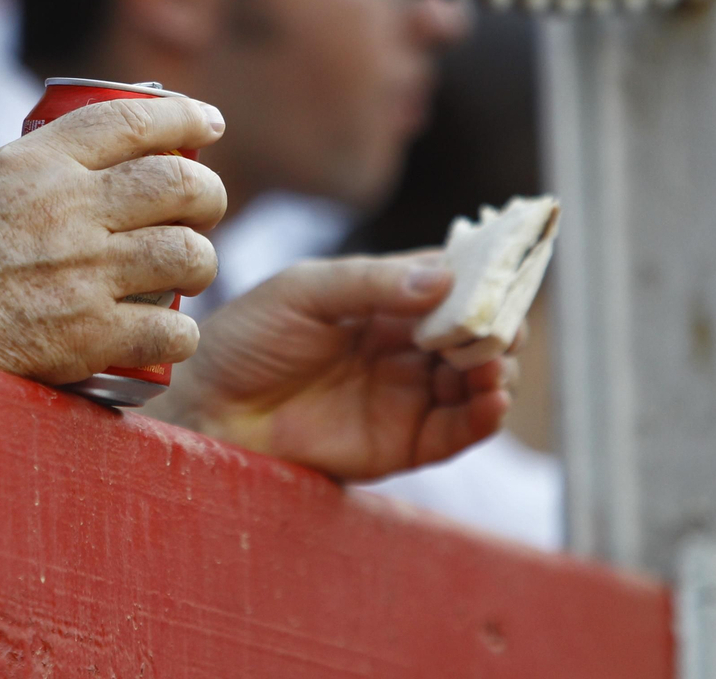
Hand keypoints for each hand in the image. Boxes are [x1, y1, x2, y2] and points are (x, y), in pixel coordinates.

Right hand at [0, 96, 227, 383]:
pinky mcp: (82, 339)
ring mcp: (80, 275)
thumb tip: (21, 183)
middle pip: (178, 183)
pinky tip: (170, 334)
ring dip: (200, 261)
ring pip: (187, 254)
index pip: (132, 120)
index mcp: (31, 163)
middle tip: (206, 206)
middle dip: (207, 193)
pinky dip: (181, 333)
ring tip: (191, 270)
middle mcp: (66, 209)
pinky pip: (170, 331)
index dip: (182, 116)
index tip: (208, 123)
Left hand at [153, 253, 518, 480]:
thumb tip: (445, 278)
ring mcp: (407, 393)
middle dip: (497, 325)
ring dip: (498, 368)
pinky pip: (460, 430)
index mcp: (386, 299)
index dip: (486, 277)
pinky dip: (486, 414)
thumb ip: (372, 283)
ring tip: (489, 360)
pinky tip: (491, 396)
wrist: (207, 408)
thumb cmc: (246, 339)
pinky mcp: (403, 442)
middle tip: (495, 325)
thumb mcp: (305, 292)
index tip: (508, 273)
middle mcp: (405, 344)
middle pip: (477, 332)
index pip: (455, 282)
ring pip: (480, 379)